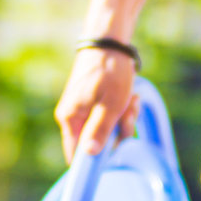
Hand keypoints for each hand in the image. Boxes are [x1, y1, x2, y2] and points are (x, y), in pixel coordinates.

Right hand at [54, 47, 140, 161]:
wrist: (110, 41)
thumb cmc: (110, 72)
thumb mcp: (110, 105)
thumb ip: (100, 131)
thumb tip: (88, 154)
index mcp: (70, 118)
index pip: (76, 155)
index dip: (95, 159)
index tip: (114, 152)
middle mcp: (74, 117)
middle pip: (98, 144)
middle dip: (118, 132)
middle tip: (127, 112)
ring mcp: (86, 110)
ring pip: (110, 130)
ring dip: (125, 119)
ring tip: (131, 100)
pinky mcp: (96, 104)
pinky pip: (113, 117)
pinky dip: (124, 110)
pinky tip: (130, 96)